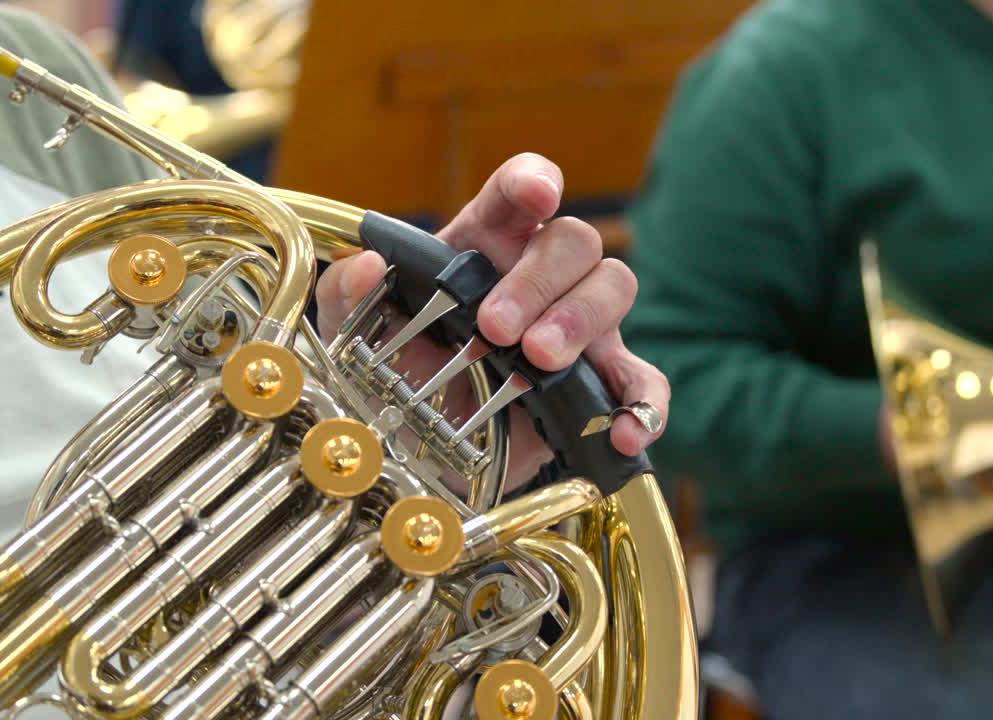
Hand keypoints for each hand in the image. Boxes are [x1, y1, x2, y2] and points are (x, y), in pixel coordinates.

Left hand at [316, 153, 669, 488]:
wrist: (427, 450)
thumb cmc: (399, 370)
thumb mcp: (357, 333)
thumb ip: (348, 294)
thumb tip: (366, 265)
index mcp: (484, 244)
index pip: (518, 191)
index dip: (533, 180)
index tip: (537, 195)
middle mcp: (540, 277)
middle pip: (573, 241)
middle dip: (540, 280)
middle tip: (496, 328)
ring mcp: (578, 328)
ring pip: (615, 288)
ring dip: (581, 320)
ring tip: (539, 361)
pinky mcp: (599, 385)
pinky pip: (642, 381)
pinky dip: (644, 402)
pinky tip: (625, 428)